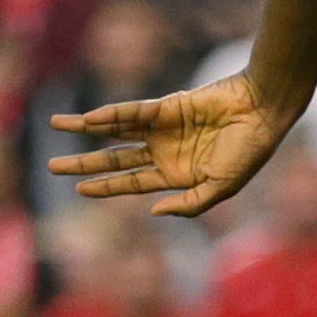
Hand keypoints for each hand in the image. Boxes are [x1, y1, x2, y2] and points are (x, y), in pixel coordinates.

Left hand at [46, 70, 293, 217]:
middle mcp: (165, 151)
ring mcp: (163, 128)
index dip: (105, 186)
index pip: (132, 182)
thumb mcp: (223, 187)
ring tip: (55, 123)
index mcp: (177, 175)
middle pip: (115, 159)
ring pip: (114, 130)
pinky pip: (133, 112)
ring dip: (84, 126)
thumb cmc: (250, 152)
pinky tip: (89, 118)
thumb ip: (191, 203)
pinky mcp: (165, 106)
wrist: (264, 112)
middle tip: (52, 167)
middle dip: (84, 163)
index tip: (79, 188)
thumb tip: (153, 210)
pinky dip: (111, 115)